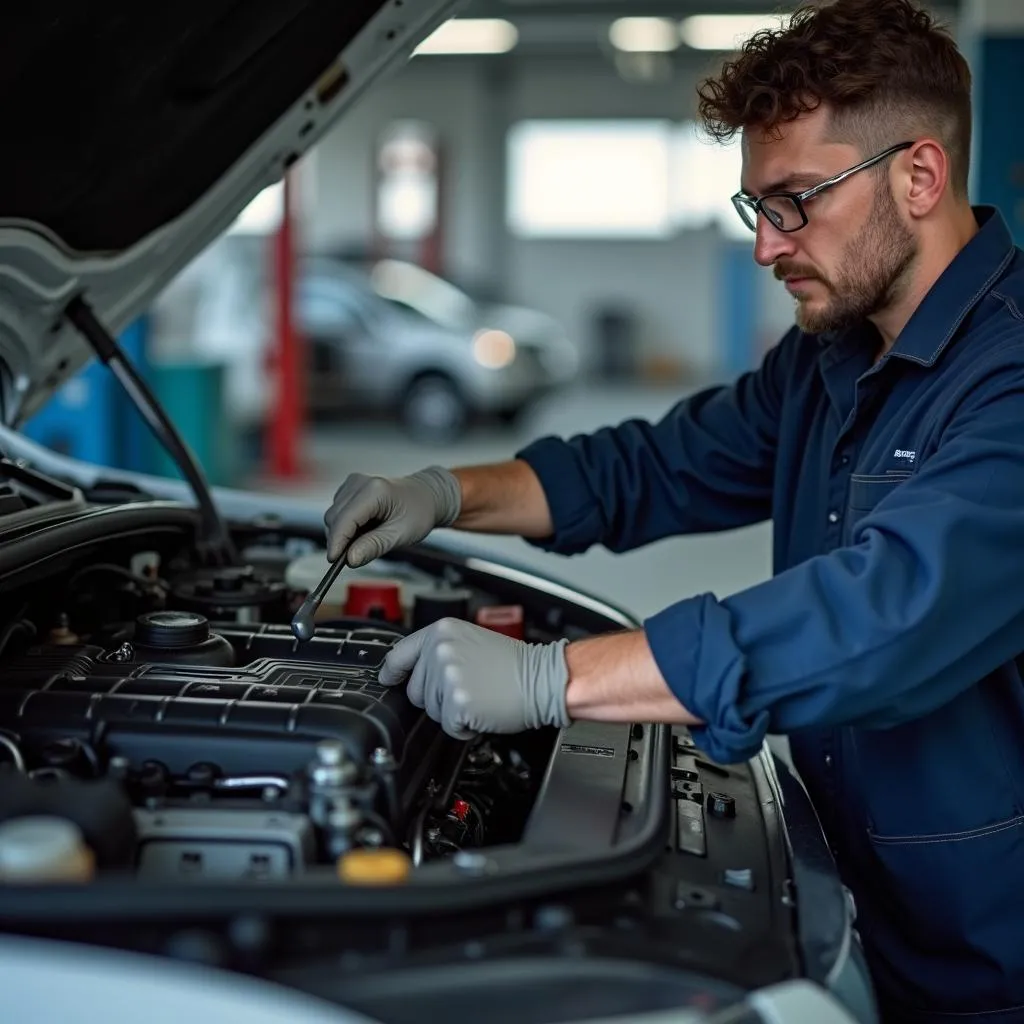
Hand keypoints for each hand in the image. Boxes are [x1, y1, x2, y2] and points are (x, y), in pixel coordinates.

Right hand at [323, 466, 461, 566]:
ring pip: (333, 516)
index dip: (336, 542)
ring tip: (370, 535)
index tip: (334, 561)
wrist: (426, 496)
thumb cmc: (419, 512)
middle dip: (341, 540)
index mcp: (375, 490)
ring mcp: (353, 483)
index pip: (344, 519)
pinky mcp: (350, 488)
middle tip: (358, 554)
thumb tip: (350, 559)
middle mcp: (360, 482)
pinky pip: (338, 512)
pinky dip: (347, 525)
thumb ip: (374, 546)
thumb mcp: (401, 534)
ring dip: (344, 533)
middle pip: (334, 518)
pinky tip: (365, 527)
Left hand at [379, 618, 571, 738]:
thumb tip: (412, 669)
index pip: (400, 653)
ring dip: (451, 711)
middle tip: (467, 687)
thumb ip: (439, 651)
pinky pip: (448, 726)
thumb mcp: (470, 642)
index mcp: (442, 632)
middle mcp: (441, 651)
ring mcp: (447, 676)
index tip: (388, 678)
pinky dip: (464, 726)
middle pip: (414, 690)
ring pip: (430, 710)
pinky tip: (482, 710)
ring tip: (478, 696)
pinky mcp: (457, 702)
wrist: (542, 679)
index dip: (392, 671)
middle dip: (435, 697)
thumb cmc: (514, 665)